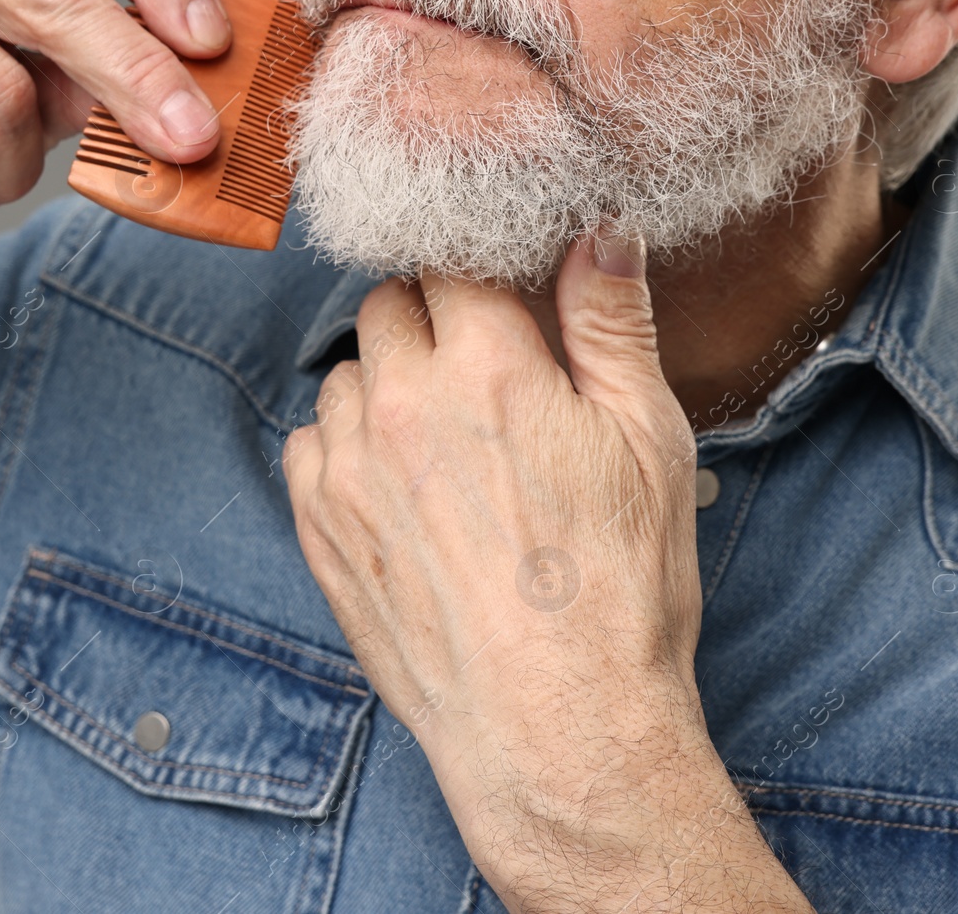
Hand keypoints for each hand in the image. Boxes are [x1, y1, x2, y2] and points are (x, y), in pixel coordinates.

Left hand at [283, 230, 811, 911]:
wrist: (557, 726)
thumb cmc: (618, 592)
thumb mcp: (648, 442)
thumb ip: (611, 323)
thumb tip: (600, 231)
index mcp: (489, 367)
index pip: (450, 260)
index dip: (478, 269)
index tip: (498, 293)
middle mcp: (403, 404)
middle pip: (388, 304)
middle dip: (431, 317)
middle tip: (480, 368)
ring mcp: (349, 467)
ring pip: (346, 372)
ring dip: (385, 381)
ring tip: (444, 437)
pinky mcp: (320, 527)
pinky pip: (309, 443)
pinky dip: (345, 445)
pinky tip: (398, 482)